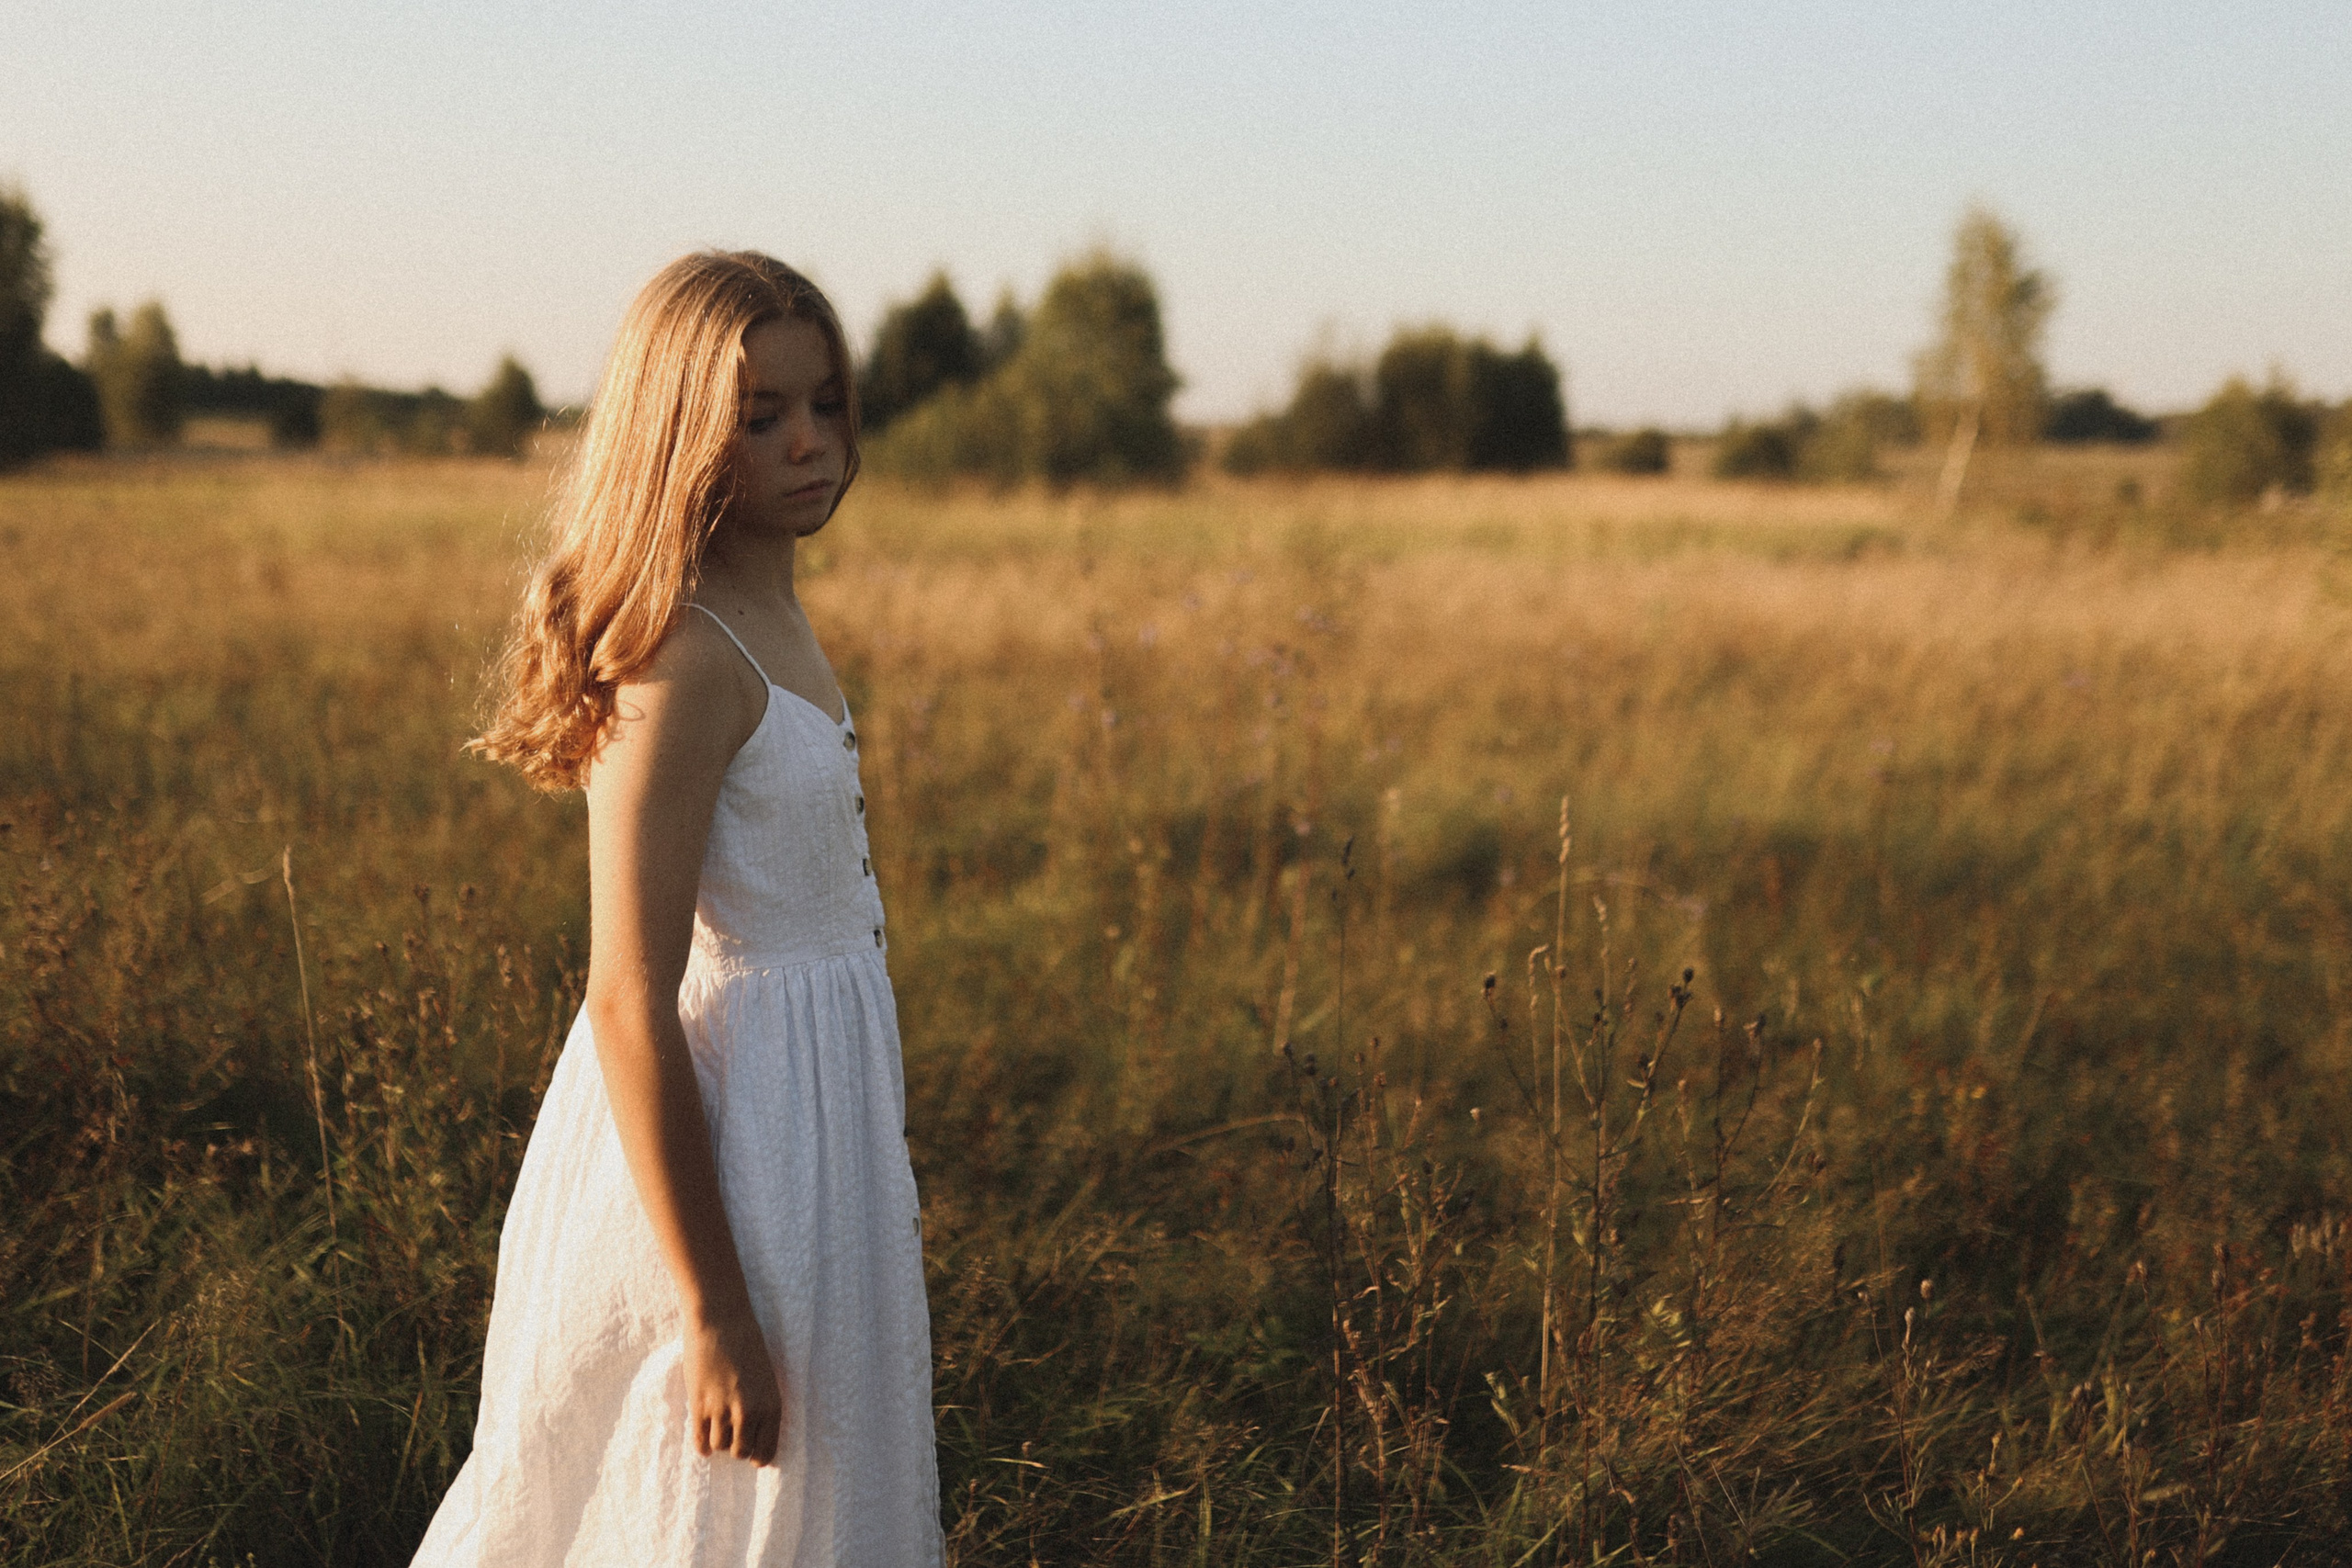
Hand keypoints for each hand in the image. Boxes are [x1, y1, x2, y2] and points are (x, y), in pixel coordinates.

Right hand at [684, 1312, 783, 1465]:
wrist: (721, 1320)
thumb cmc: (747, 1343)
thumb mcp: (765, 1376)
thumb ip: (761, 1404)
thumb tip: (752, 1433)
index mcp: (771, 1404)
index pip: (767, 1449)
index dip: (759, 1456)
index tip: (754, 1457)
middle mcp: (749, 1411)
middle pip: (741, 1451)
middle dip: (737, 1447)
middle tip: (733, 1438)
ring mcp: (723, 1410)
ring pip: (720, 1446)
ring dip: (719, 1442)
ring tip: (718, 1431)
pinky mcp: (700, 1404)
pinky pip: (700, 1439)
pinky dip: (702, 1445)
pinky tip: (704, 1443)